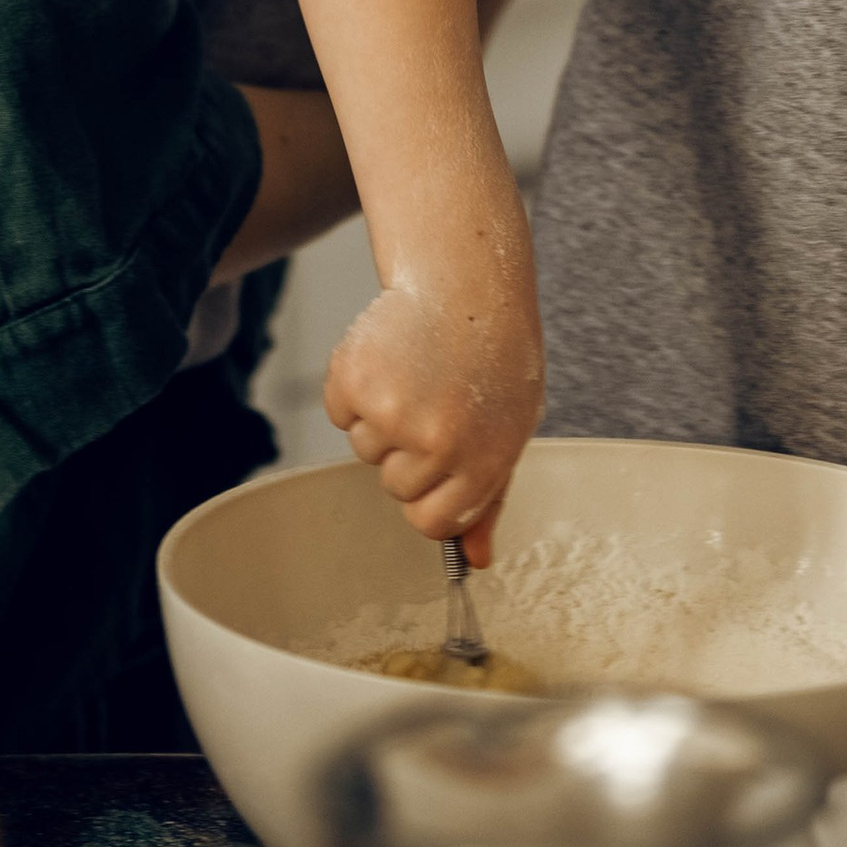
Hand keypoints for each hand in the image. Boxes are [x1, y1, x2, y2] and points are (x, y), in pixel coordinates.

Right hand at [325, 270, 543, 557]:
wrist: (467, 284)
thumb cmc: (493, 362)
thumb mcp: (508, 432)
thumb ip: (488, 501)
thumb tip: (474, 562)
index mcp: (483, 464)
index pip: (430, 523)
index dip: (429, 495)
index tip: (438, 461)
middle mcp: (438, 444)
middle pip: (394, 486)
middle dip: (408, 452)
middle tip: (436, 400)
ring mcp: (394, 412)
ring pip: (364, 448)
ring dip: (381, 416)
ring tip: (417, 373)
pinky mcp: (355, 380)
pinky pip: (339, 411)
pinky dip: (354, 388)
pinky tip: (389, 357)